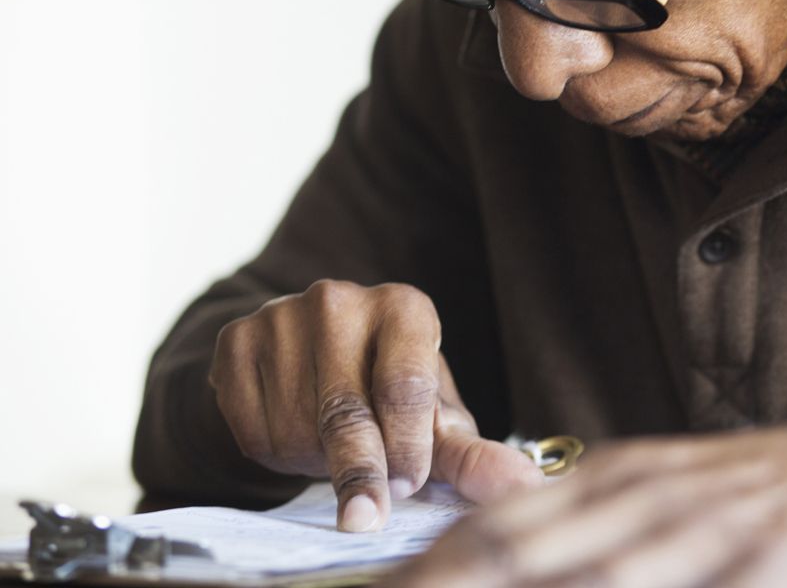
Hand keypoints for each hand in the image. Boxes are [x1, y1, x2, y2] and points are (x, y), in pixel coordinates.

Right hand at [208, 279, 544, 531]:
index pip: (406, 383)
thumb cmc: (387, 395)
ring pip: (296, 424)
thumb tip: (522, 487)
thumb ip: (472, 455)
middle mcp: (340, 299)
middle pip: (348, 408)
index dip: (408, 443)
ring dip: (314, 462)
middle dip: (359, 471)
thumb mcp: (433, 420)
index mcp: (403, 307)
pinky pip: (250, 423)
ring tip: (331, 450)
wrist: (305, 366)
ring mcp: (280, 315)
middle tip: (366, 516)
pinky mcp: (235, 341)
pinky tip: (291, 432)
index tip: (409, 486)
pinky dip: (272, 451)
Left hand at [379, 407, 786, 587]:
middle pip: (516, 559)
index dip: (424, 575)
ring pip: (592, 582)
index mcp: (614, 483)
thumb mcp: (656, 493)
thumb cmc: (744, 493)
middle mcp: (643, 506)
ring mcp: (701, 541)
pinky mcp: (762, 573)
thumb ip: (581, 527)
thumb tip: (492, 561)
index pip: (495, 532)